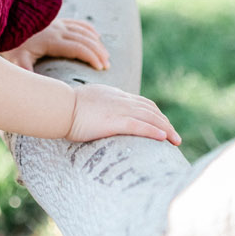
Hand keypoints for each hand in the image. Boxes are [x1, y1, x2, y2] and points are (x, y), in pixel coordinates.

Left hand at [2, 16, 108, 72]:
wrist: (4, 24)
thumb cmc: (10, 45)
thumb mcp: (16, 60)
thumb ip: (27, 73)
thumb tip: (35, 90)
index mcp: (51, 40)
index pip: (78, 48)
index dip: (91, 57)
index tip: (101, 68)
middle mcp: (57, 30)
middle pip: (84, 40)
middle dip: (98, 52)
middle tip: (107, 66)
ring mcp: (57, 23)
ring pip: (83, 31)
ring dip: (96, 43)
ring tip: (105, 56)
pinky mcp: (55, 21)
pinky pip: (77, 23)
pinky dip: (89, 29)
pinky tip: (97, 36)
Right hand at [66, 83, 180, 145]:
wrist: (58, 106)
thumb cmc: (65, 107)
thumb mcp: (85, 102)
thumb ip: (96, 107)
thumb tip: (95, 116)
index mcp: (114, 95)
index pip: (142, 102)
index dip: (155, 113)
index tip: (163, 124)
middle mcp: (120, 100)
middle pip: (151, 109)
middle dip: (165, 123)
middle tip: (175, 136)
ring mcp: (118, 109)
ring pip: (150, 117)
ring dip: (166, 129)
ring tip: (176, 140)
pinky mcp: (114, 121)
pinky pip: (140, 126)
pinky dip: (154, 131)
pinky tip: (163, 138)